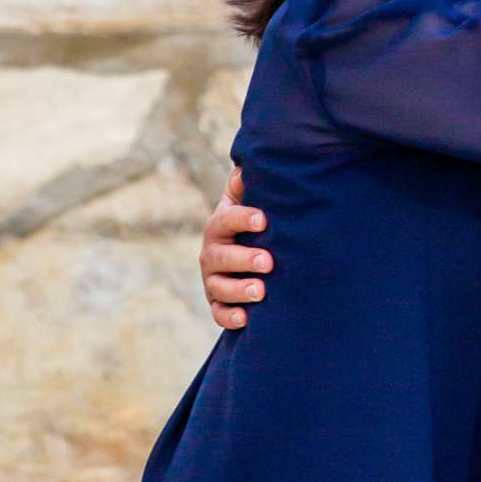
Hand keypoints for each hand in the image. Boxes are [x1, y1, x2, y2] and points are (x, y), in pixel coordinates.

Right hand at [200, 165, 272, 329]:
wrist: (250, 248)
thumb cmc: (257, 221)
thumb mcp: (251, 198)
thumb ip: (249, 182)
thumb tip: (250, 163)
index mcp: (220, 225)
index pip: (226, 219)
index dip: (242, 218)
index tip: (264, 219)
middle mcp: (212, 252)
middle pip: (220, 257)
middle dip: (243, 259)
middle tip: (268, 261)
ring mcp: (214, 279)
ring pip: (219, 287)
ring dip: (238, 290)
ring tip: (261, 291)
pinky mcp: (219, 302)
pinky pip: (218, 313)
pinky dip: (230, 317)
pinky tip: (247, 318)